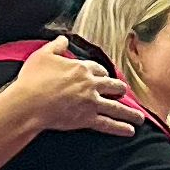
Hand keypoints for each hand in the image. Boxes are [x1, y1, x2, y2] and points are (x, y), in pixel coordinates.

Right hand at [14, 35, 138, 137]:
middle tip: (123, 92)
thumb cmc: (33, 79)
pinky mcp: (87, 119)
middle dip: (120, 89)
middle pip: (112, 85)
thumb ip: (56, 46)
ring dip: (130, 112)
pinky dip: (120, 128)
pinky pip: (108, 124)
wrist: (30, 103)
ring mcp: (91, 102)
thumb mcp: (43, 55)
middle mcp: (90, 84)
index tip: (103, 75)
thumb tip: (63, 39)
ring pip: (116, 106)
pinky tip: (130, 131)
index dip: (102, 73)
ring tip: (139, 118)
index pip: (98, 69)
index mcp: (81, 68)